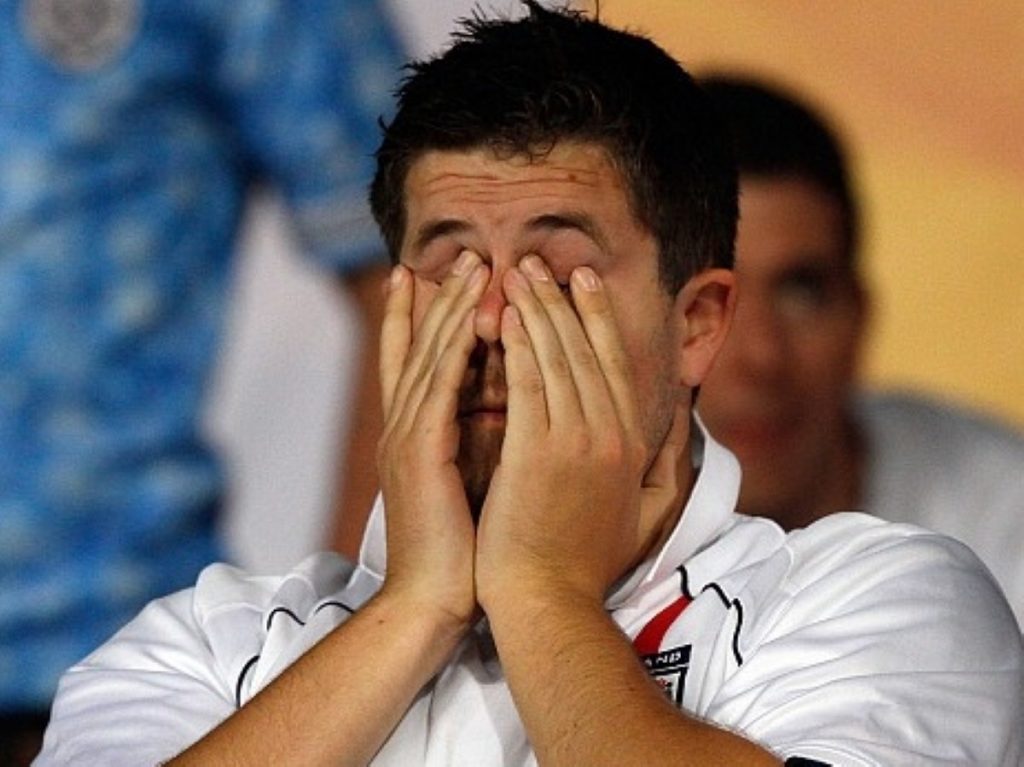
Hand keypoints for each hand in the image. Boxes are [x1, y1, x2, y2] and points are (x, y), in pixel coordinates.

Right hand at [376, 251, 488, 627]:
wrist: (434, 602)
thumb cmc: (465, 551)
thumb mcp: (473, 482)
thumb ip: (483, 441)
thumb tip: (515, 410)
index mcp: (417, 435)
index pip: (419, 361)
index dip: (427, 316)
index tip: (443, 276)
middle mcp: (404, 427)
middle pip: (421, 345)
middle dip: (441, 296)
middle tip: (463, 253)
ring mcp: (406, 438)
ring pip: (429, 356)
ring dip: (449, 308)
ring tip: (470, 266)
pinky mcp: (418, 454)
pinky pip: (438, 388)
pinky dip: (452, 349)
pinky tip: (471, 318)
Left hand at [476, 256, 680, 608]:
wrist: (548, 602)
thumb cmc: (589, 562)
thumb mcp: (648, 513)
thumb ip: (668, 461)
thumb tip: (682, 418)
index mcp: (633, 444)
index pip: (614, 364)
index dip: (597, 318)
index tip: (581, 282)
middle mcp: (610, 434)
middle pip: (584, 350)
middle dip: (561, 299)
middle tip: (540, 261)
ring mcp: (575, 442)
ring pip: (555, 358)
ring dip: (536, 310)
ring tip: (517, 273)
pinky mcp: (536, 453)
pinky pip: (527, 383)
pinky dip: (517, 345)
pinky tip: (502, 315)